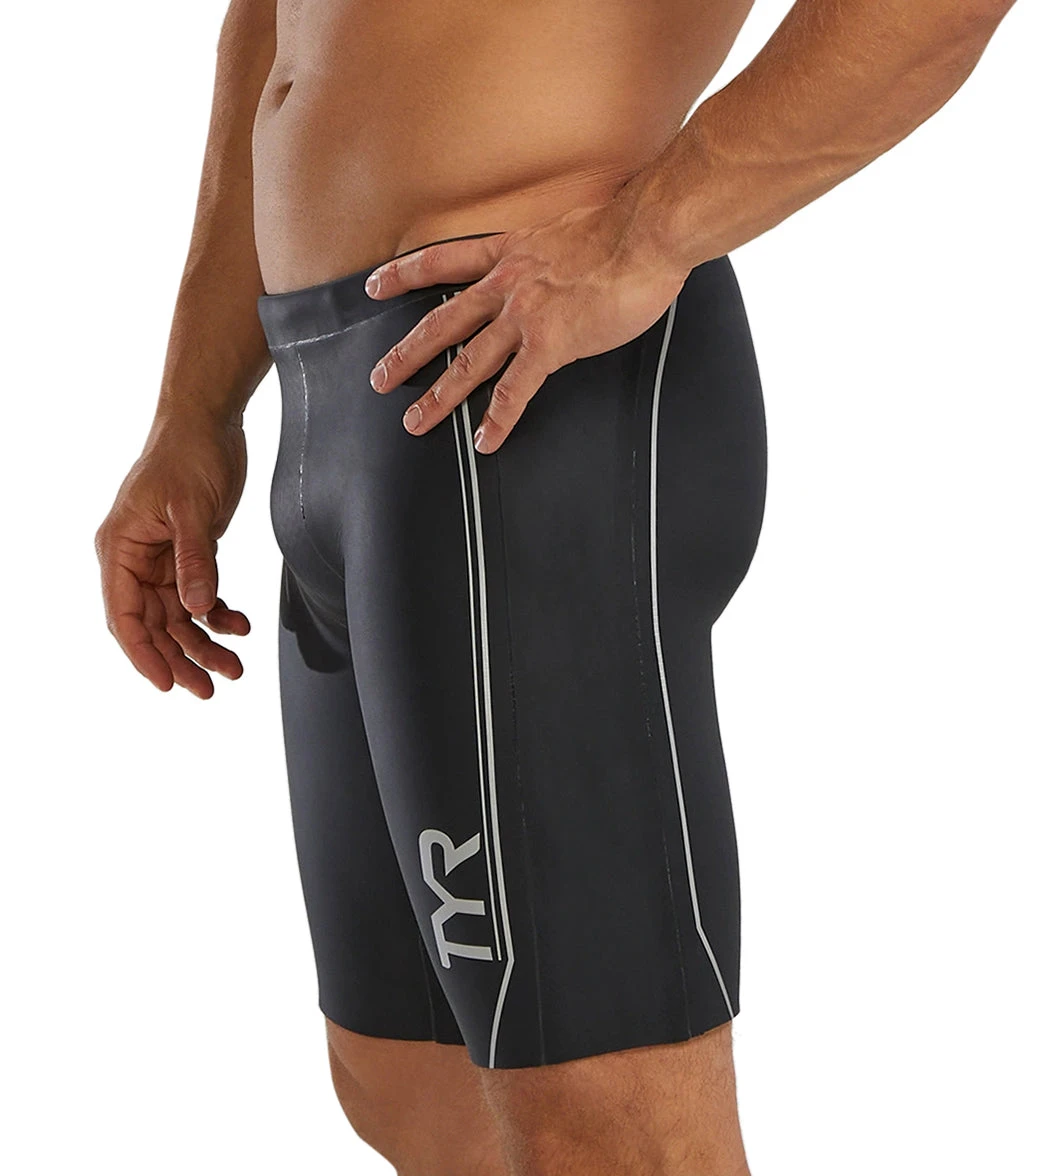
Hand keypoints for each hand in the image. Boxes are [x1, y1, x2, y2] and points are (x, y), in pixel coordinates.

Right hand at [95, 411, 250, 698]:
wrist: (208, 420)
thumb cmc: (189, 453)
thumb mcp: (192, 508)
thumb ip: (194, 561)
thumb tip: (194, 609)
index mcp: (120, 548)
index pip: (124, 615)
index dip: (144, 654)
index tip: (167, 685)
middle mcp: (135, 558)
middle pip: (153, 625)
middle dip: (181, 658)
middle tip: (211, 689)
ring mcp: (161, 558)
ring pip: (179, 616)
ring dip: (204, 642)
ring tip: (235, 668)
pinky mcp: (188, 553)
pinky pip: (199, 596)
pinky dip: (218, 614)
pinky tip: (240, 626)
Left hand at [365, 198, 689, 452]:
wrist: (646, 234)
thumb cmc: (623, 229)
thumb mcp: (568, 231)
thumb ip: (549, 255)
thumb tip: (556, 269)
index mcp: (510, 253)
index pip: (444, 260)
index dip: (405, 274)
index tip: (375, 286)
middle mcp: (508, 284)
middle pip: (443, 322)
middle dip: (407, 353)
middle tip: (379, 378)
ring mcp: (525, 315)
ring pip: (469, 361)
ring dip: (439, 395)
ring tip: (414, 421)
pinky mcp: (550, 344)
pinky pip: (515, 389)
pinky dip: (498, 419)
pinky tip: (486, 441)